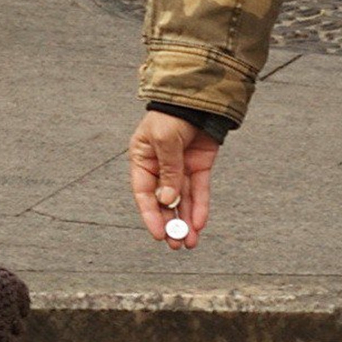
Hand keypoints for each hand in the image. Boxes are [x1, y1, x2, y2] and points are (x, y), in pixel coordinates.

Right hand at [129, 110, 218, 249]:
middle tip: (176, 244)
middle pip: (164, 202)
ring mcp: (180, 168)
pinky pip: (199, 191)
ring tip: (189, 242)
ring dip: (186, 221)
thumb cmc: (172, 115)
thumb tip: (168, 200)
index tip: (158, 234)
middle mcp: (160, 167)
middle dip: (170, 224)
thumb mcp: (165, 141)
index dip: (150, 215)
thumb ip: (168, 172)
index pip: (144, 193)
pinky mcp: (199, 167)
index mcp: (142, 159)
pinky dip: (200, 207)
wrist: (198, 98)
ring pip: (183, 201)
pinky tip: (200, 223)